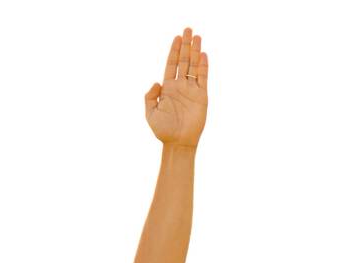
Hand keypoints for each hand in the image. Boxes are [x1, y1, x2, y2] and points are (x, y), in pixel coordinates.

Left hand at [145, 28, 208, 147]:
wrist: (178, 143)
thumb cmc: (163, 130)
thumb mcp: (150, 112)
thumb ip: (150, 96)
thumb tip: (156, 82)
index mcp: (168, 88)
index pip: (171, 64)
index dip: (174, 50)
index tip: (177, 37)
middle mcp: (180, 86)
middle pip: (184, 61)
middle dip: (185, 45)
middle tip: (188, 29)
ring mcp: (192, 91)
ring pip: (194, 66)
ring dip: (195, 51)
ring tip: (197, 37)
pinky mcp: (202, 97)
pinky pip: (203, 78)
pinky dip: (203, 67)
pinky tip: (203, 55)